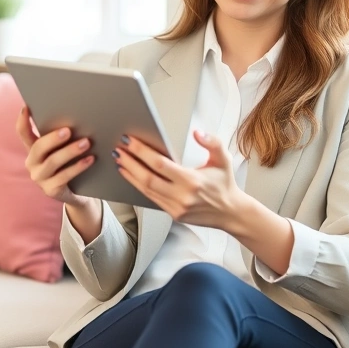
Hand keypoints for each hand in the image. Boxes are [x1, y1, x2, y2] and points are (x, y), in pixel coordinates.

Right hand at [15, 106, 96, 207]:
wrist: (76, 193)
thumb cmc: (68, 164)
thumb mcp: (62, 149)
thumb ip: (62, 136)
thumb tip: (77, 115)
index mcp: (33, 149)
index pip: (23, 133)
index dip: (22, 121)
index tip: (26, 108)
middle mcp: (32, 163)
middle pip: (38, 147)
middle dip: (53, 138)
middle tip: (68, 130)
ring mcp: (40, 177)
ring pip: (53, 162)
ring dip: (70, 151)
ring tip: (86, 143)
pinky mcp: (51, 190)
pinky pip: (64, 176)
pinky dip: (78, 167)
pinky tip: (90, 159)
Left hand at [114, 131, 246, 228]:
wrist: (230, 213)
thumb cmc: (225, 184)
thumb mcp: (223, 159)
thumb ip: (212, 142)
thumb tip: (197, 133)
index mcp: (192, 180)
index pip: (160, 164)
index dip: (142, 152)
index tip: (129, 141)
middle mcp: (182, 196)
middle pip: (147, 178)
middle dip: (130, 163)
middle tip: (118, 150)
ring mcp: (176, 207)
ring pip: (146, 190)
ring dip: (130, 175)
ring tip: (120, 161)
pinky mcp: (173, 214)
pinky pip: (151, 198)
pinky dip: (139, 186)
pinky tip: (131, 176)